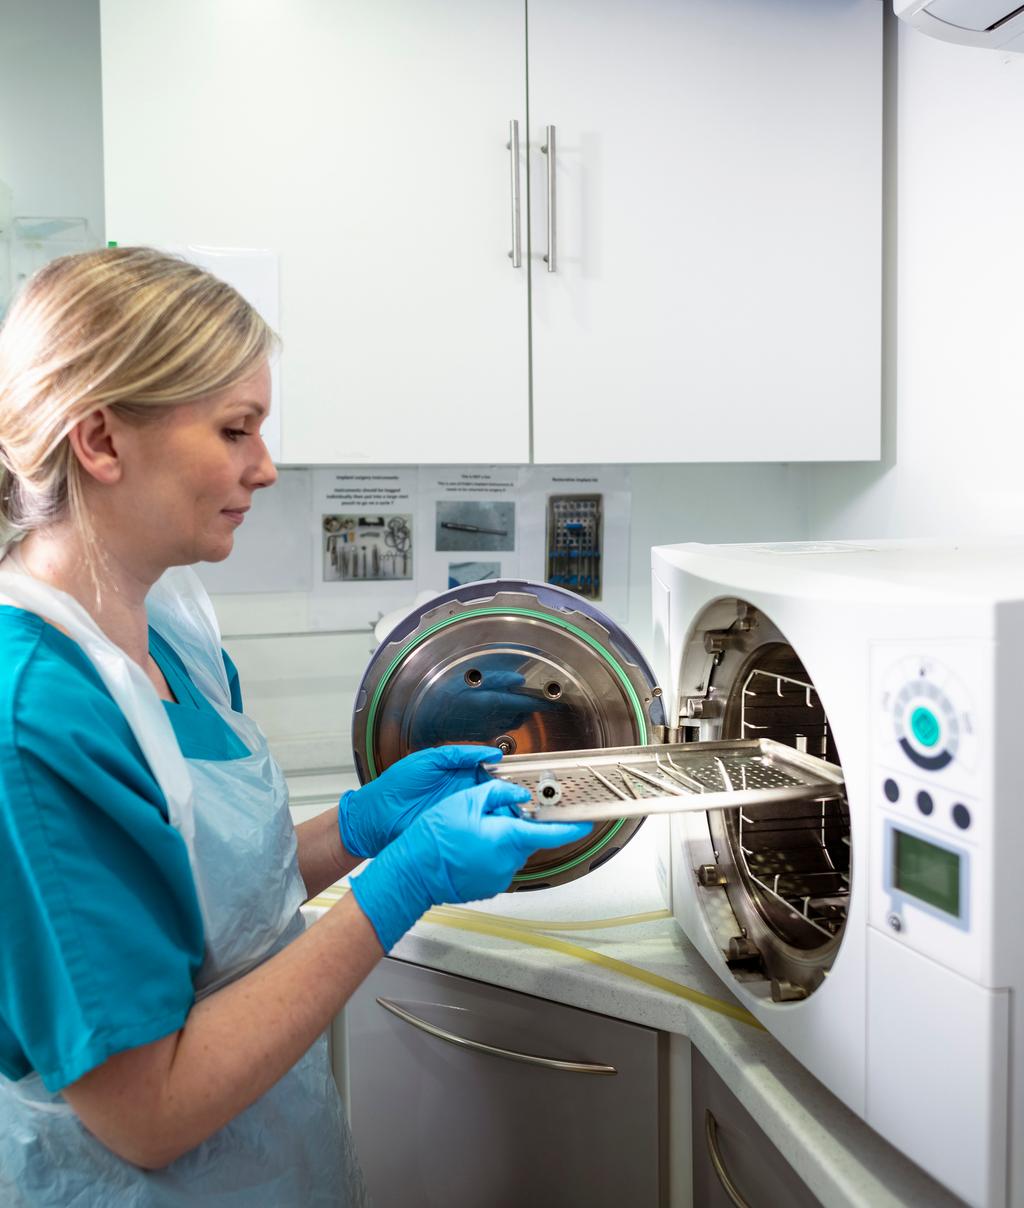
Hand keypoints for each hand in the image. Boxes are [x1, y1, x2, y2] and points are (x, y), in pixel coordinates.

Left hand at [338, 744, 502, 858]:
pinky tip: (496, 825)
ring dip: (500, 811)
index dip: (501, 773)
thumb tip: (487, 754)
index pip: (486, 771)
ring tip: (513, 811)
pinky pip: (474, 826)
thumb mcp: (427, 761)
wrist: (374, 818)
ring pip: (486, 810)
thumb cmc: (394, 786)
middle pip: (491, 792)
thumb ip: (457, 754)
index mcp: (454, 772)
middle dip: (506, 794)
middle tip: (519, 797)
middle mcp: (458, 792)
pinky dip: (486, 826)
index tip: (516, 776)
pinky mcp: (452, 828)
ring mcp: (456, 811)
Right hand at [350, 779, 592, 950]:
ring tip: (469, 833)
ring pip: (510, 850)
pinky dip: (489, 853)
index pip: (549, 833)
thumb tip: (516, 795)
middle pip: (525, 837)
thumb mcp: (464, 802)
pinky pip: (497, 864)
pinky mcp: (488, 886)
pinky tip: (467, 848)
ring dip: (499, 839)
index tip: (584, 824)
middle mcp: (508, 861)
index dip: (570, 828)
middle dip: (513, 823)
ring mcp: (499, 877)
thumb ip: (496, 794)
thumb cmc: (433, 838)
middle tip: (487, 814)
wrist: (412, 873)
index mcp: (506, 837)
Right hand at [410, 656, 564, 748]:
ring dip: (520, 711)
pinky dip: (508, 719)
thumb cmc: (445, 697)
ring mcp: (491, 729)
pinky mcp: (485, 735)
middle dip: (531, 704)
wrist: (429, 721)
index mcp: (494, 703)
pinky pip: (504, 727)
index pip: (527, 703)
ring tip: (514, 700)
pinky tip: (498, 711)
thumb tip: (518, 679)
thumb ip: (497, 679)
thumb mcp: (469, 680)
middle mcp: (496, 719)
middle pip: (524, 713)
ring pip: (516, 721)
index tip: (555, 701)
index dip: (544, 702)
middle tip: (532, 694)